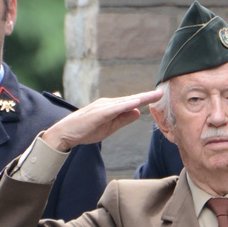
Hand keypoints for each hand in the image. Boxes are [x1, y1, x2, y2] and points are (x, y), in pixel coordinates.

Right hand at [42, 89, 163, 152]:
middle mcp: (108, 103)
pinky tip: (136, 103)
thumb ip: (123, 120)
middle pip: (131, 99)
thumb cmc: (86, 130)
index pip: (131, 103)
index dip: (145, 100)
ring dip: (140, 98)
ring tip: (153, 96)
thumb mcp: (109, 127)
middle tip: (161, 93)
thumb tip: (138, 112)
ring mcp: (103, 107)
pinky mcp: (98, 113)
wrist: (66, 133)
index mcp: (111, 107)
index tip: (159, 97)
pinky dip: (126, 105)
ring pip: (125, 102)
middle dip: (147, 96)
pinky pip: (115, 108)